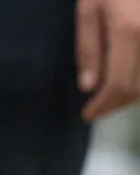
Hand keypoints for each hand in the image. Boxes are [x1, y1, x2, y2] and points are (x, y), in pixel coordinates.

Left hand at [79, 0, 139, 119]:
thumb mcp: (90, 8)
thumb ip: (89, 48)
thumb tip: (90, 86)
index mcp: (129, 30)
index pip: (118, 84)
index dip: (104, 105)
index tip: (89, 115)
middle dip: (119, 102)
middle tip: (101, 106)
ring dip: (136, 92)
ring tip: (116, 93)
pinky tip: (132, 75)